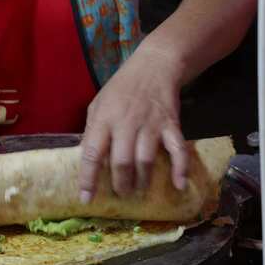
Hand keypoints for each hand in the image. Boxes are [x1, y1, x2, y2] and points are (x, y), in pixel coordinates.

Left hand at [79, 49, 187, 202]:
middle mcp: (125, 123)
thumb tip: (85, 158)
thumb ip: (91, 131)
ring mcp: (150, 124)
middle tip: (121, 194)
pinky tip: (179, 184)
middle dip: (120, 184)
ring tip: (139, 190)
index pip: (91, 153)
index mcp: (103, 119)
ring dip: (142, 180)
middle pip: (121, 162)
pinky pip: (177, 150)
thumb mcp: (97, 104)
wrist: (154, 65)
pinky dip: (180, 168)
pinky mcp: (171, 124)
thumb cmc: (121, 88)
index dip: (88, 178)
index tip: (86, 198)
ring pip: (145, 160)